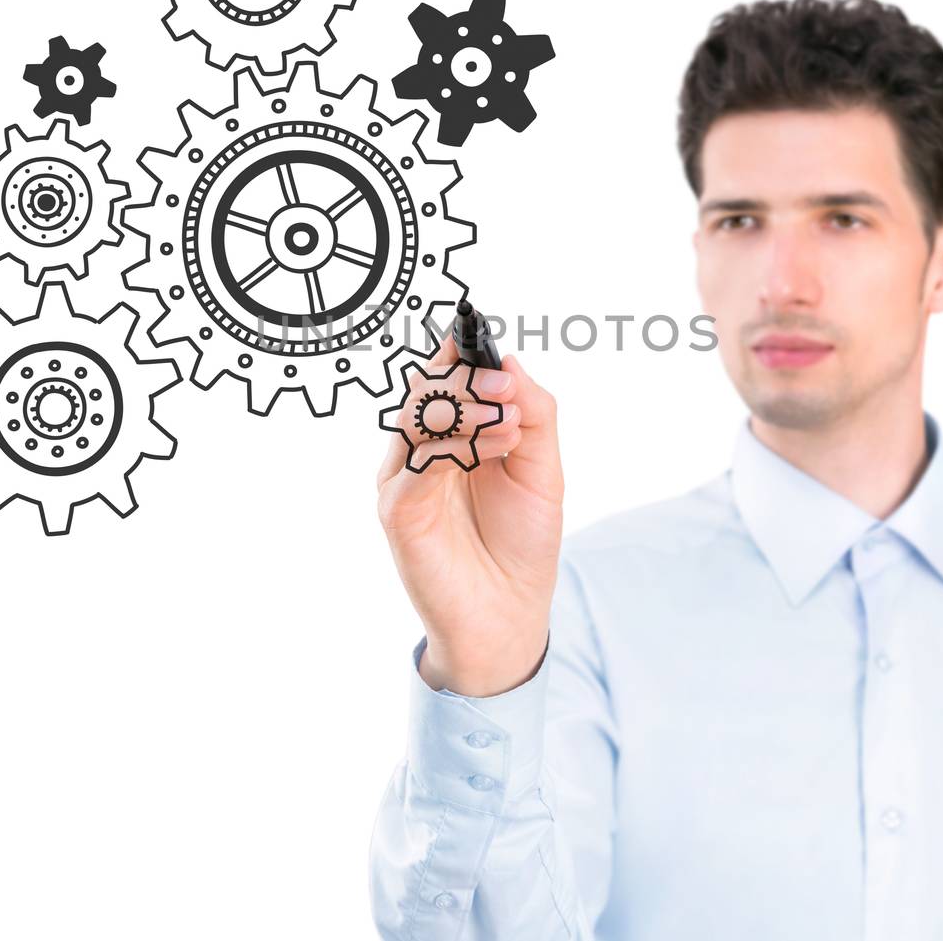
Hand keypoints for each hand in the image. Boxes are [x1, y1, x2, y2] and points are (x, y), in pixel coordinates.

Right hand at [376, 334, 563, 697]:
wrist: (510, 613)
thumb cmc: (521, 542)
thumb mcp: (543, 468)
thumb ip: (534, 412)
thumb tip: (511, 361)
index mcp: (452, 432)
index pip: (445, 374)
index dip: (461, 349)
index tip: (481, 330)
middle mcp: (421, 449)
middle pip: (426, 387)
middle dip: (467, 377)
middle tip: (506, 387)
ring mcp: (405, 478)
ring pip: (416, 416)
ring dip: (465, 408)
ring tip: (509, 421)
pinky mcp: (398, 511)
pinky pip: (415, 464)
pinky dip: (454, 447)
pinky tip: (494, 448)